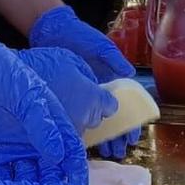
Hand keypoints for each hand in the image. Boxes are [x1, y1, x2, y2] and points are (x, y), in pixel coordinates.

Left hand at [0, 16, 86, 182]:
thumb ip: (41, 123)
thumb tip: (58, 154)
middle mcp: (38, 136)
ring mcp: (16, 145)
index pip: (70, 150)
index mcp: (52, 120)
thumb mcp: (26, 93)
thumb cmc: (1, 70)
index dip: (75, 172)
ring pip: (30, 175)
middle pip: (52, 169)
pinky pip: (5, 175)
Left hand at [27, 8, 139, 160]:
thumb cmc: (80, 35)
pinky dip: (81, 131)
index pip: (125, 106)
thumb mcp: (100, 45)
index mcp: (110, 80)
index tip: (132, 137)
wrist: (53, 31)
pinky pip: (76, 117)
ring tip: (106, 153)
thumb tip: (130, 73)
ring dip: (102, 138)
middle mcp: (98, 91)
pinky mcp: (66, 96)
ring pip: (95, 122)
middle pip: (112, 119)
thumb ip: (114, 58)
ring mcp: (82, 95)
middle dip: (117, 137)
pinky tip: (84, 144)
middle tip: (118, 152)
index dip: (130, 123)